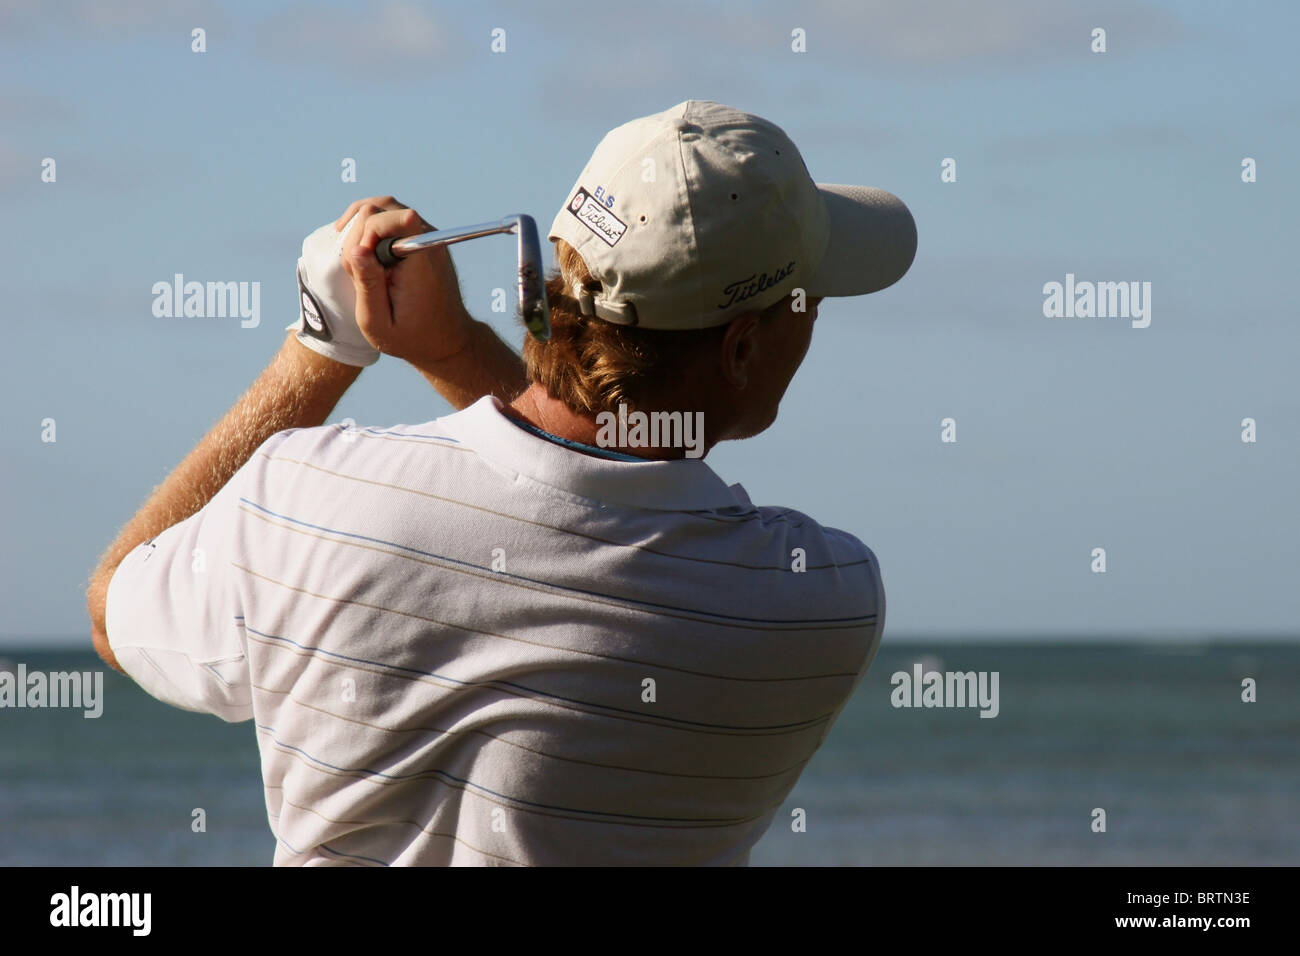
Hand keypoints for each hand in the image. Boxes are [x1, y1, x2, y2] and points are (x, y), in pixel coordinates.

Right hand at [335, 196, 474, 368]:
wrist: (446, 338)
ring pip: (382, 206)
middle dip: (356, 237)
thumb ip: (367, 284)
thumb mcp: (378, 323)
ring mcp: (427, 235)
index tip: (359, 268)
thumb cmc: (411, 337)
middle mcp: (428, 240)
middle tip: (356, 273)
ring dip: (360, 228)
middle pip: (378, 210)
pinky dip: (369, 227)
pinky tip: (359, 249)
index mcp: (420, 261)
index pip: (387, 220)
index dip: (363, 237)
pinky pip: (390, 215)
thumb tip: (357, 248)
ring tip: (355, 260)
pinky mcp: (422, 236)